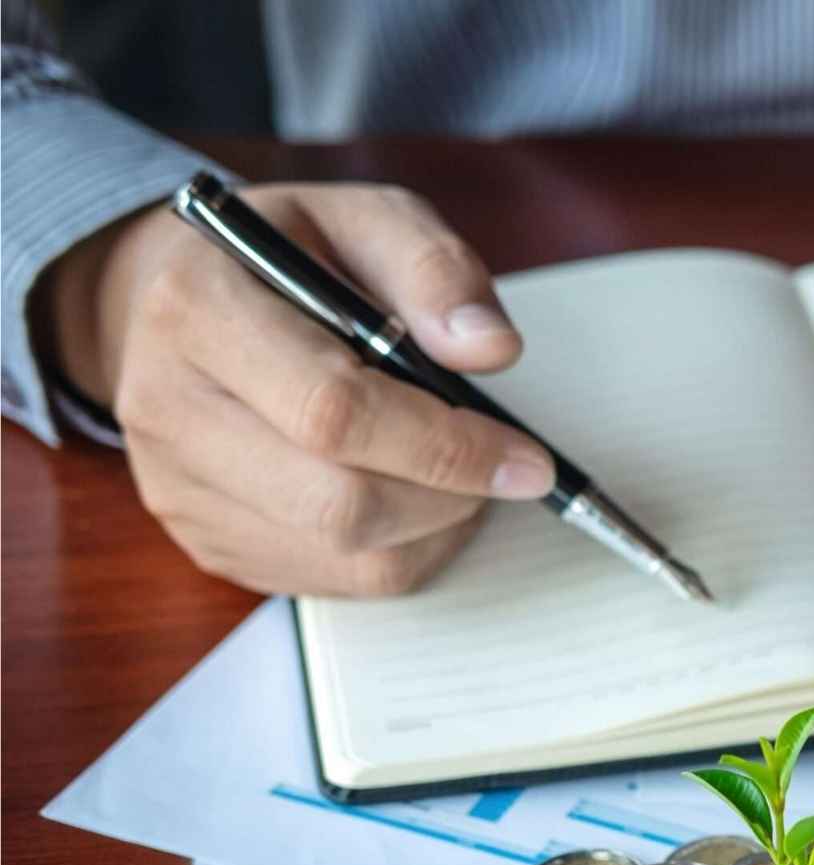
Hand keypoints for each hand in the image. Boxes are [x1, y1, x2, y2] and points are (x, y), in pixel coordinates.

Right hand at [38, 182, 549, 595]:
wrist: (173, 299)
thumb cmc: (283, 257)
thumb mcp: (361, 218)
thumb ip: (432, 270)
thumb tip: (489, 349)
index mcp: (198, 310)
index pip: (333, 412)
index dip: (446, 445)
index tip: (527, 458)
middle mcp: (169, 410)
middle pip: (339, 503)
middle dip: (450, 495)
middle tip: (504, 467)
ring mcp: (180, 489)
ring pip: (346, 555)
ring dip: (436, 526)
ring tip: (457, 471)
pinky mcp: (209, 541)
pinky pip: (335, 580)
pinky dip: (404, 549)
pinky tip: (415, 497)